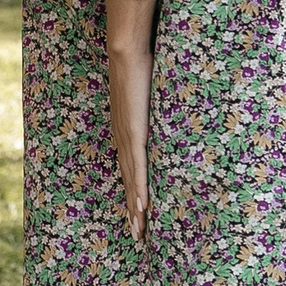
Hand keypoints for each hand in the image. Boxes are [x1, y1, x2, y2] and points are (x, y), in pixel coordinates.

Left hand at [105, 27, 151, 243]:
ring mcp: (127, 137)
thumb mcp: (147, 93)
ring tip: (139, 230)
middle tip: (137, 235)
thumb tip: (163, 108)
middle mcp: (122, 138)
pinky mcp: (134, 133)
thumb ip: (153, 106)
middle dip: (132, 210)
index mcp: (124, 130)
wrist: (125, 51)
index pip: (128, 169)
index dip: (132, 193)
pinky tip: (142, 206)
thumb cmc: (137, 66)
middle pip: (127, 182)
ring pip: (131, 181)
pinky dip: (139, 188)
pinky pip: (137, 167)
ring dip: (136, 207)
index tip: (136, 214)